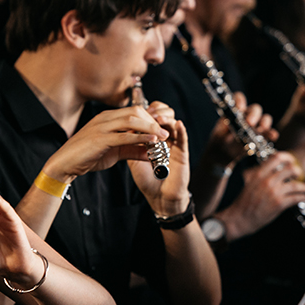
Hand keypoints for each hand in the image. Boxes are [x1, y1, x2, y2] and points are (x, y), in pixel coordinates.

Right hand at [42, 105, 168, 183]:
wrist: (65, 164)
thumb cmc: (87, 157)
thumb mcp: (113, 152)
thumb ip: (132, 149)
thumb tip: (150, 152)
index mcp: (107, 118)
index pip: (134, 111)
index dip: (151, 118)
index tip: (163, 128)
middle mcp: (105, 119)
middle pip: (135, 112)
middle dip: (153, 121)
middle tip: (166, 132)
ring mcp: (101, 127)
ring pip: (131, 120)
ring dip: (150, 128)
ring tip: (162, 136)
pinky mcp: (99, 139)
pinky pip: (123, 135)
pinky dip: (139, 137)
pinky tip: (151, 141)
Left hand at [128, 102, 191, 216]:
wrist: (158, 197)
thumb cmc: (148, 180)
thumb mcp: (134, 158)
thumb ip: (131, 145)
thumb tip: (121, 129)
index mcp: (154, 139)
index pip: (153, 119)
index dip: (147, 112)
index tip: (137, 108)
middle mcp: (165, 140)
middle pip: (165, 118)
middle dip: (158, 111)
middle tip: (149, 111)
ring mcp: (175, 146)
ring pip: (174, 126)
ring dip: (167, 119)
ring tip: (158, 117)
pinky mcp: (182, 155)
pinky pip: (183, 140)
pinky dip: (181, 131)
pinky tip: (178, 124)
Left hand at [202, 92, 277, 167]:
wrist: (222, 156)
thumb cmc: (219, 142)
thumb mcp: (219, 137)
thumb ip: (225, 132)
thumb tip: (230, 128)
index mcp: (234, 111)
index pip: (239, 99)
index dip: (240, 101)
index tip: (240, 108)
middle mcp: (246, 116)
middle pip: (255, 109)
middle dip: (254, 114)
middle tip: (249, 123)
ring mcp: (255, 126)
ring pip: (265, 119)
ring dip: (265, 123)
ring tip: (262, 129)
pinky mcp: (262, 136)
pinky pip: (269, 133)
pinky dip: (272, 133)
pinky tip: (273, 136)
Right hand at [216, 152, 304, 240]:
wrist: (239, 219)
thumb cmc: (242, 203)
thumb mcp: (248, 184)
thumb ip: (258, 176)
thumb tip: (269, 170)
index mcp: (258, 174)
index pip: (276, 158)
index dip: (287, 158)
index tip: (290, 161)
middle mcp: (267, 181)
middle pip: (290, 169)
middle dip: (297, 171)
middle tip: (299, 174)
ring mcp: (274, 193)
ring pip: (296, 185)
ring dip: (304, 186)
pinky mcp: (279, 204)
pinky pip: (295, 198)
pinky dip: (301, 197)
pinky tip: (302, 198)